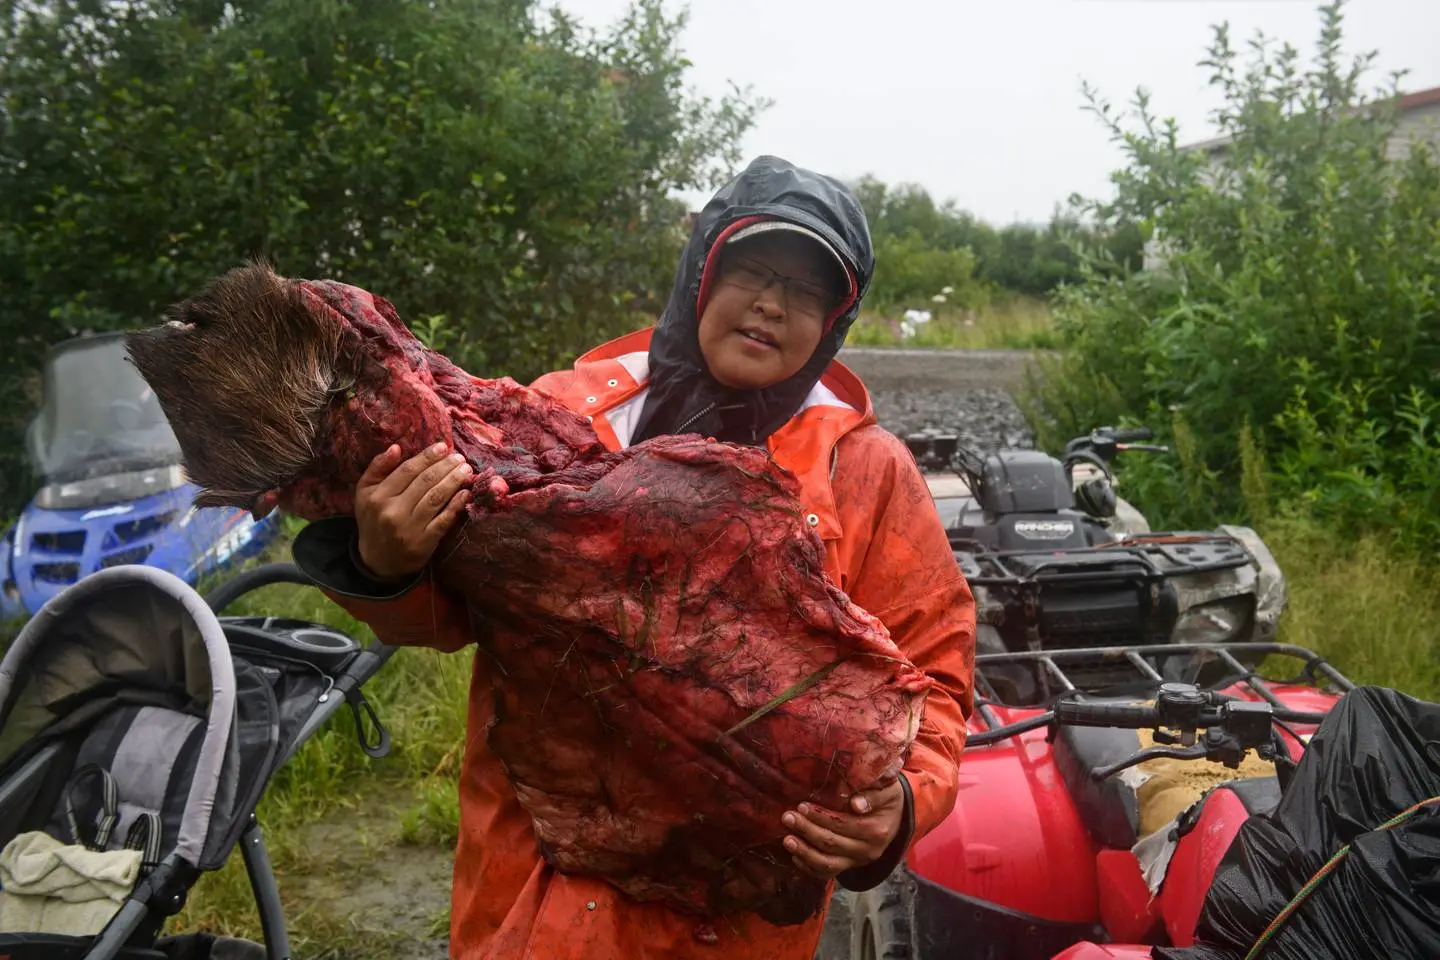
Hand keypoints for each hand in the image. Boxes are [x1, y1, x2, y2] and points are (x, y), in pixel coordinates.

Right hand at [354, 443, 471, 578]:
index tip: (443, 447)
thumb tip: (396, 447)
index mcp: (377, 496)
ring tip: (466, 470)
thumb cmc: (374, 519)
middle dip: (445, 466)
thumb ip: (378, 468)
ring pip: (436, 498)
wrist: (377, 561)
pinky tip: (465, 493)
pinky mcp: (424, 543)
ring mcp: (409, 528)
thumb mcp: (365, 493)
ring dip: (454, 481)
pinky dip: (456, 505)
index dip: (427, 457)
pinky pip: (444, 520)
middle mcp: (392, 511)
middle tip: (459, 457)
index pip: (407, 470)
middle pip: (424, 482)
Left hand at [781, 779, 904, 879]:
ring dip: (804, 852)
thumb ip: (874, 795)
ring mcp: (857, 862)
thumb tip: (856, 804)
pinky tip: (794, 855)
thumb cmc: (888, 797)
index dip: (821, 817)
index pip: (843, 825)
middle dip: (807, 830)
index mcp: (876, 831)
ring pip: (827, 864)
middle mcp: (867, 851)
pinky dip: (809, 867)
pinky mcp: (849, 866)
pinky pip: (826, 873)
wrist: (896, 816)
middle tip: (787, 817)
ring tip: (786, 840)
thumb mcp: (888, 790)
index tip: (801, 806)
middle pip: (831, 844)